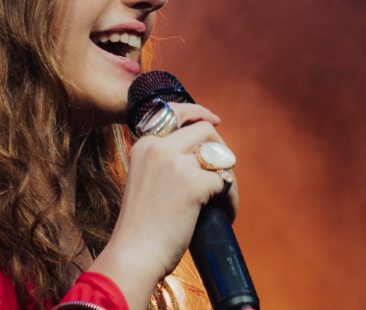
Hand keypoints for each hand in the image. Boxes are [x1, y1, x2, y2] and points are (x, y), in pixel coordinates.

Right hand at [88, 103, 237, 308]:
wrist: (134, 252)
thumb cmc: (141, 225)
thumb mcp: (144, 180)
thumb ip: (163, 162)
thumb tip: (201, 154)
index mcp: (143, 145)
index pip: (176, 113)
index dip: (199, 114)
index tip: (214, 120)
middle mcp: (158, 148)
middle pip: (204, 130)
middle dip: (221, 148)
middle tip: (225, 171)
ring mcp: (175, 164)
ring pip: (220, 156)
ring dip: (229, 177)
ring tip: (224, 200)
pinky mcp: (194, 183)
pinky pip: (226, 182)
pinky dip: (231, 200)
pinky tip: (225, 214)